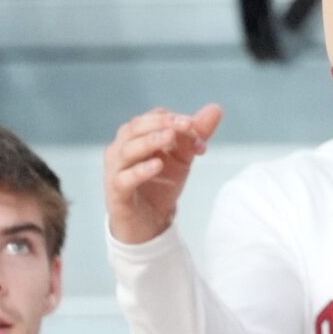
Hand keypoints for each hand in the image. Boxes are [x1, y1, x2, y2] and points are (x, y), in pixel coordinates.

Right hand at [103, 104, 224, 244]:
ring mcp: (116, 171)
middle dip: (162, 123)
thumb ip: (196, 135)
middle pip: (135, 127)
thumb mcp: (183, 158)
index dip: (176, 120)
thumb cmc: (161, 186)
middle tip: (186, 125)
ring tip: (170, 137)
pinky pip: (124, 179)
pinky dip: (140, 170)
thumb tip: (216, 108)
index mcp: (136, 137)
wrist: (150, 225)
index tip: (197, 131)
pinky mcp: (117, 194)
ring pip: (127, 150)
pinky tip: (158, 165)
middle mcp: (121, 150)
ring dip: (150, 141)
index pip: (153, 118)